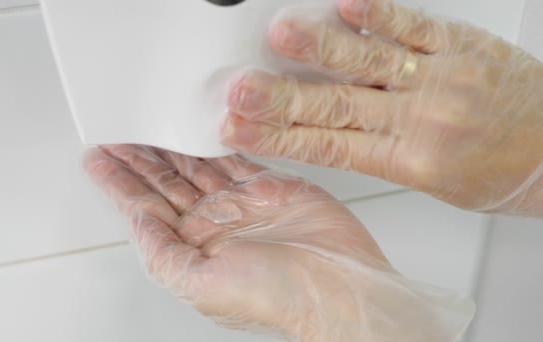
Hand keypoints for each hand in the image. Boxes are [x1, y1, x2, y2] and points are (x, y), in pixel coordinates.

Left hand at [85, 145, 473, 340]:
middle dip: (139, 157)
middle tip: (118, 130)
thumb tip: (136, 220)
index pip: (145, 208)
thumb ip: (161, 252)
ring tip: (149, 121)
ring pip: (196, 165)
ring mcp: (241, 204)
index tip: (98, 158)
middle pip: (165, 182)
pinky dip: (216, 141)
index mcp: (193, 248)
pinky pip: (235, 157)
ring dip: (171, 145)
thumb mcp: (202, 285)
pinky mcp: (270, 186)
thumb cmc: (278, 298)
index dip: (118, 183)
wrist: (340, 288)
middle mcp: (213, 225)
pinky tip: (199, 128)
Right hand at [220, 0, 542, 215]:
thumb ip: (375, 152)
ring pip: (367, 62)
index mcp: (406, 158)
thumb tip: (322, 134)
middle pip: (334, 106)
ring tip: (278, 36)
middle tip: (240, 91)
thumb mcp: (427, 180)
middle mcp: (417, 118)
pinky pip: (415, 26)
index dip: (275, 138)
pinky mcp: (458, 45)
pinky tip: (345, 4)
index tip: (239, 129)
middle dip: (279, 99)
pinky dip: (379, 14)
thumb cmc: (494, 171)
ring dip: (319, 49)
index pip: (326, 147)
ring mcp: (437, 78)